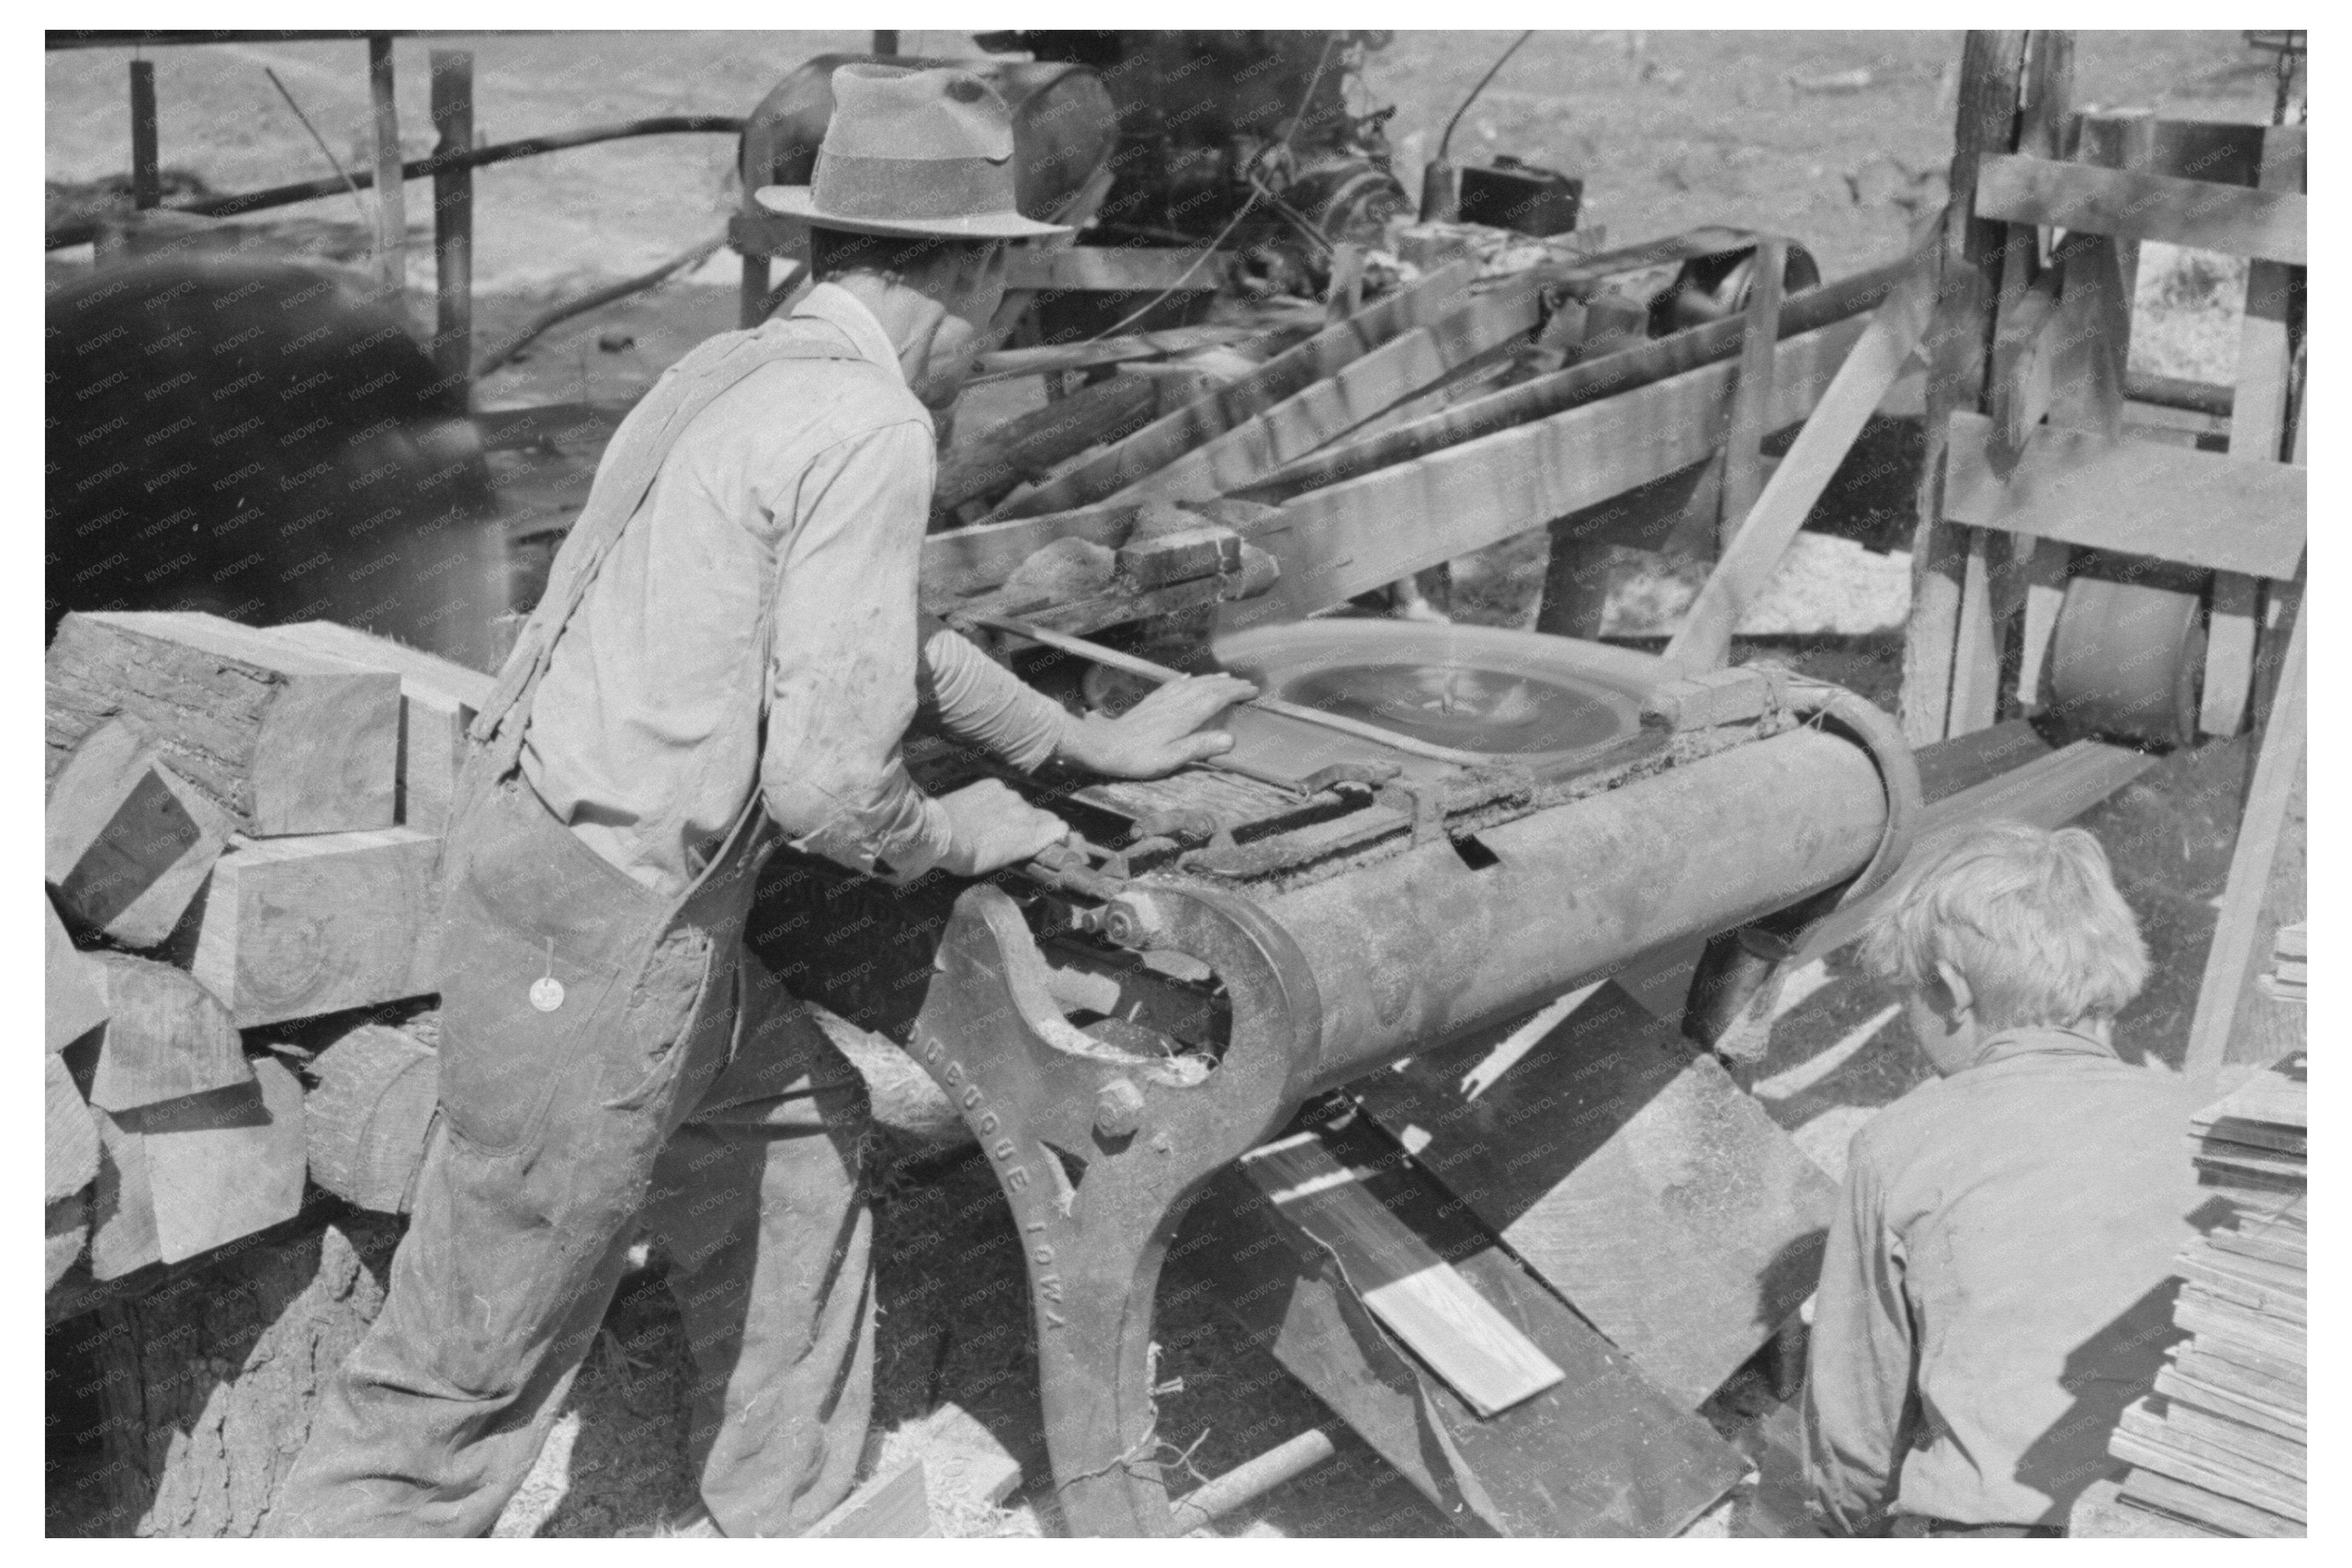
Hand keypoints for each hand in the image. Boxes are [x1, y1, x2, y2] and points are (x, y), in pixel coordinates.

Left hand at [934, 779, 1070, 875]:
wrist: (938, 833)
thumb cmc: (966, 857)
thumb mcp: (999, 863)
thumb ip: (1023, 850)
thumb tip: (1035, 845)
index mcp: (1030, 835)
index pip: (1060, 828)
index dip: (1058, 836)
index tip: (1053, 841)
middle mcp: (1025, 812)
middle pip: (1043, 816)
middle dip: (1037, 826)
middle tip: (1019, 835)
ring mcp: (1009, 795)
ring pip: (1021, 804)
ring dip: (1014, 813)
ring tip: (994, 823)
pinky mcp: (992, 785)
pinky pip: (1002, 792)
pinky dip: (997, 800)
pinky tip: (982, 810)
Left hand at [1060, 673, 1259, 779]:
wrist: (1104, 747)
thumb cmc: (1137, 758)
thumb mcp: (1171, 759)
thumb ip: (1200, 747)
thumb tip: (1231, 739)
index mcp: (1184, 716)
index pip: (1216, 699)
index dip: (1235, 693)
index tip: (1252, 690)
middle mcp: (1175, 703)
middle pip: (1206, 687)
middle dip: (1228, 684)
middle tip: (1246, 683)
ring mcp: (1162, 701)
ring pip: (1192, 683)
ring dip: (1210, 679)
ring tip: (1225, 677)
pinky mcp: (1151, 703)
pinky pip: (1173, 685)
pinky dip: (1185, 680)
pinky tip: (1188, 678)